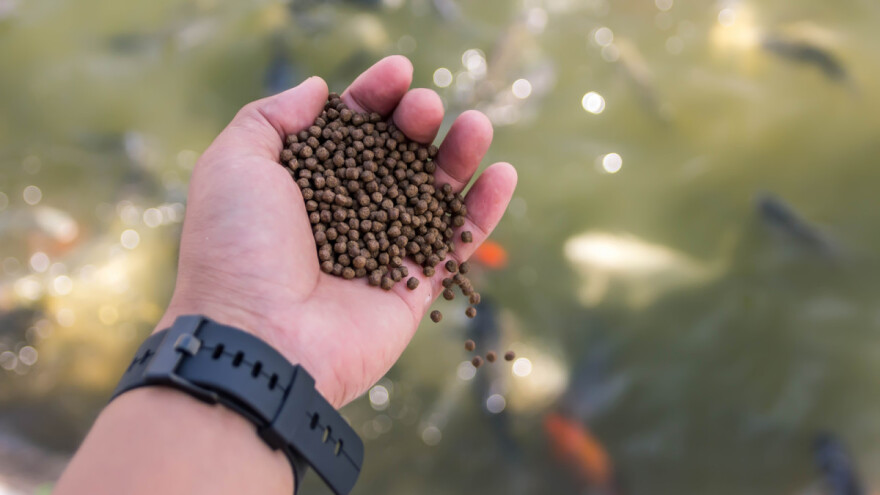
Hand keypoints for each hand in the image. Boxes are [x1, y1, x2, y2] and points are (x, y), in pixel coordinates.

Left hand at [156, 56, 516, 407]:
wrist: (260, 338)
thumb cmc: (239, 249)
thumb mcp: (235, 163)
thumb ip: (272, 117)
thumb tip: (318, 89)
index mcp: (302, 187)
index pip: (348, 131)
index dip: (373, 98)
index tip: (398, 72)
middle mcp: (344, 216)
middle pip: (395, 157)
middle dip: (414, 124)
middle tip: (424, 108)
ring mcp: (382, 251)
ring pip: (432, 195)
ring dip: (458, 156)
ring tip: (476, 126)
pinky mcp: (414, 287)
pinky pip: (456, 243)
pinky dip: (483, 210)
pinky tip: (503, 172)